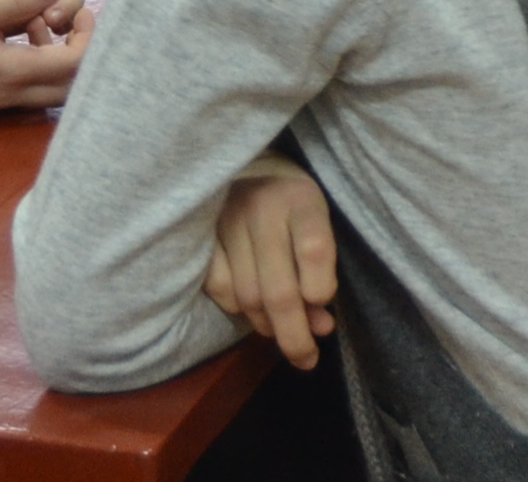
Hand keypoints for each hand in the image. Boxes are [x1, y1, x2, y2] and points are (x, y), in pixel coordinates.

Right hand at [0, 0, 90, 112]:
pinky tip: (22, 40)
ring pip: (49, 92)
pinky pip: (28, 90)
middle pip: (69, 88)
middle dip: (82, 55)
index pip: (74, 66)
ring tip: (46, 25)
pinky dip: (39, 68)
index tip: (79, 11)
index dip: (87, 38)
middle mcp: (9, 96)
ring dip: (59, 62)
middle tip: (73, 20)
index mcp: (11, 73)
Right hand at [203, 154, 336, 367]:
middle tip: (306, 360)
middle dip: (295, 336)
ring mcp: (226, 221)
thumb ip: (321, 274)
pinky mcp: (201, 236)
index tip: (325, 310)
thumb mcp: (318, 227)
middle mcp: (262, 207)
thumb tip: (320, 328)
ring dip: (267, 326)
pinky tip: (252, 305)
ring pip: (248, 298)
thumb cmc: (293, 207)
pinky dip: (237, 309)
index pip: (314, 251)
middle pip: (279, 290)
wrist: (248, 168)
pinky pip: (221, 291)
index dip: (321, 291)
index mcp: (301, 200)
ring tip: (280, 328)